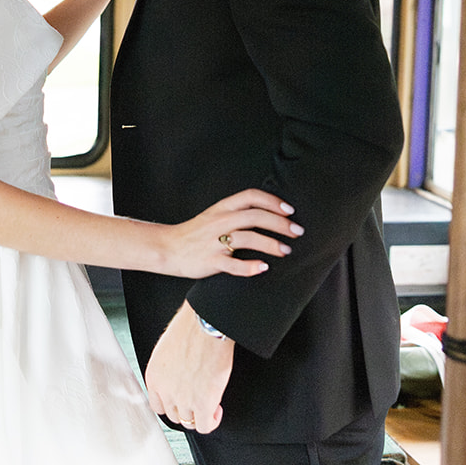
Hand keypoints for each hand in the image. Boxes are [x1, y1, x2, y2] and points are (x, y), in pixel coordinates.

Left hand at [146, 302, 234, 434]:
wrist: (206, 325)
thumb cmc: (190, 328)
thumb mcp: (167, 349)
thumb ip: (169, 368)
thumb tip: (178, 375)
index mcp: (154, 376)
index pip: (157, 405)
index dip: (172, 404)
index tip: (181, 400)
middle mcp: (165, 390)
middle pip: (173, 415)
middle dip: (186, 409)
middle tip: (198, 400)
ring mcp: (183, 399)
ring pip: (188, 422)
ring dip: (199, 415)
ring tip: (209, 403)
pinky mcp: (203, 403)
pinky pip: (204, 426)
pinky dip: (211, 421)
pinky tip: (216, 409)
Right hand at [161, 189, 301, 280]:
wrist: (168, 248)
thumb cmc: (196, 232)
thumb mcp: (215, 215)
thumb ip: (237, 212)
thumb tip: (268, 212)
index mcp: (222, 208)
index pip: (251, 197)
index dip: (272, 201)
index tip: (289, 210)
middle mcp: (220, 221)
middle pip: (255, 217)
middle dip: (280, 223)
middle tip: (297, 232)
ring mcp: (215, 242)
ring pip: (248, 238)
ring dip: (270, 244)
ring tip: (286, 250)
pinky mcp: (211, 261)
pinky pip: (233, 265)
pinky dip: (250, 267)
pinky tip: (263, 268)